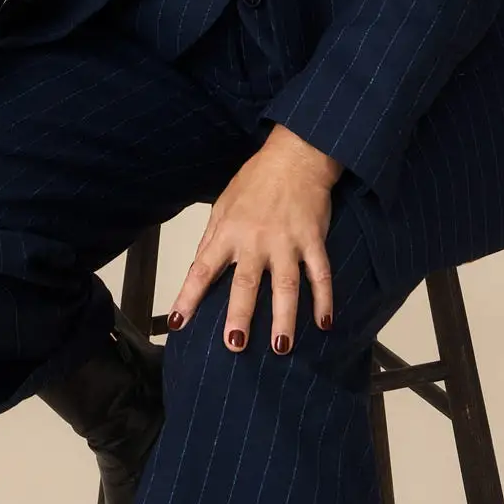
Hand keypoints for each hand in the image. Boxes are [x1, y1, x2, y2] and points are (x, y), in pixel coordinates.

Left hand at [168, 124, 343, 354]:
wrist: (295, 156)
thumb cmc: (256, 180)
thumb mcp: (224, 205)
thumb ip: (212, 239)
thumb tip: (200, 269)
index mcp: (229, 232)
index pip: (203, 269)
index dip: (189, 297)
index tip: (178, 323)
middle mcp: (256, 240)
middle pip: (246, 283)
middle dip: (241, 315)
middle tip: (235, 344)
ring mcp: (287, 241)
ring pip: (286, 285)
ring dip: (284, 318)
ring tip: (281, 347)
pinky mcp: (313, 239)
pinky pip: (320, 273)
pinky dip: (324, 298)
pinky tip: (324, 322)